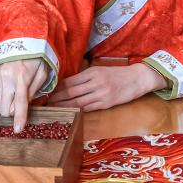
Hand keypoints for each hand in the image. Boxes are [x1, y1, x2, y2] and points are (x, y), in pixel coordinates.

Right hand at [0, 59, 49, 132]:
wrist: (20, 37)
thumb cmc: (35, 56)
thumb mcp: (42, 72)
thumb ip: (34, 90)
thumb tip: (23, 107)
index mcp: (22, 77)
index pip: (20, 103)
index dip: (19, 117)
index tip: (17, 130)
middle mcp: (6, 76)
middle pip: (4, 107)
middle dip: (11, 111)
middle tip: (18, 103)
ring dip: (6, 101)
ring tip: (14, 89)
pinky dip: (1, 91)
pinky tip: (7, 82)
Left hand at [48, 63, 166, 111]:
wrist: (137, 79)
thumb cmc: (117, 74)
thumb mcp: (100, 70)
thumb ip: (85, 77)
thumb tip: (66, 84)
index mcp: (92, 72)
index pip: (70, 81)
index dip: (57, 89)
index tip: (47, 92)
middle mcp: (95, 83)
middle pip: (71, 92)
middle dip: (57, 99)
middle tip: (45, 104)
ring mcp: (101, 94)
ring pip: (78, 102)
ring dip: (64, 106)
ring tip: (53, 109)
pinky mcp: (106, 103)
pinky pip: (88, 108)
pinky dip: (77, 110)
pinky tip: (69, 112)